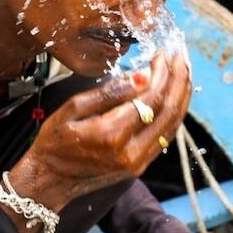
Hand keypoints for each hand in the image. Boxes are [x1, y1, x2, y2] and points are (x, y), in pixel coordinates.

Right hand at [9, 51, 191, 212]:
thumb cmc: (55, 142)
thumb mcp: (73, 109)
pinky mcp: (140, 166)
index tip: (161, 53)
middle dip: (179, 78)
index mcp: (112, 134)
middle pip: (169, 110)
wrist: (50, 180)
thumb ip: (110, 92)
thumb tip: (142, 75)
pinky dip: (175, 112)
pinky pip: (166, 136)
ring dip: (182, 94)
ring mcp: (138, 162)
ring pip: (173, 124)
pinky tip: (175, 95)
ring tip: (183, 69)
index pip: (150, 97)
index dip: (161, 72)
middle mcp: (131, 151)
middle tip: (179, 54)